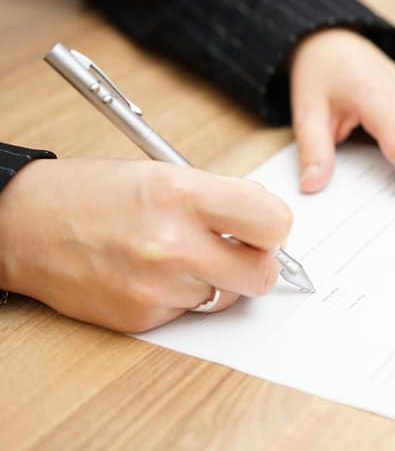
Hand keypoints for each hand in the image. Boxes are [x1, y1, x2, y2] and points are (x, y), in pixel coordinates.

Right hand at [0, 159, 291, 332]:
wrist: (24, 225)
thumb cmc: (94, 193)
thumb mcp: (163, 172)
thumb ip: (223, 197)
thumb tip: (269, 223)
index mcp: (183, 194)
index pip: (273, 224)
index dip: (273, 227)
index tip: (261, 227)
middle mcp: (172, 244)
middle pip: (263, 274)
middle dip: (257, 263)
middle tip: (237, 249)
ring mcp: (157, 287)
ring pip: (229, 296)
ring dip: (218, 280)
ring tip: (179, 256)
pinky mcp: (142, 318)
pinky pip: (191, 312)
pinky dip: (183, 296)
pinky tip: (152, 274)